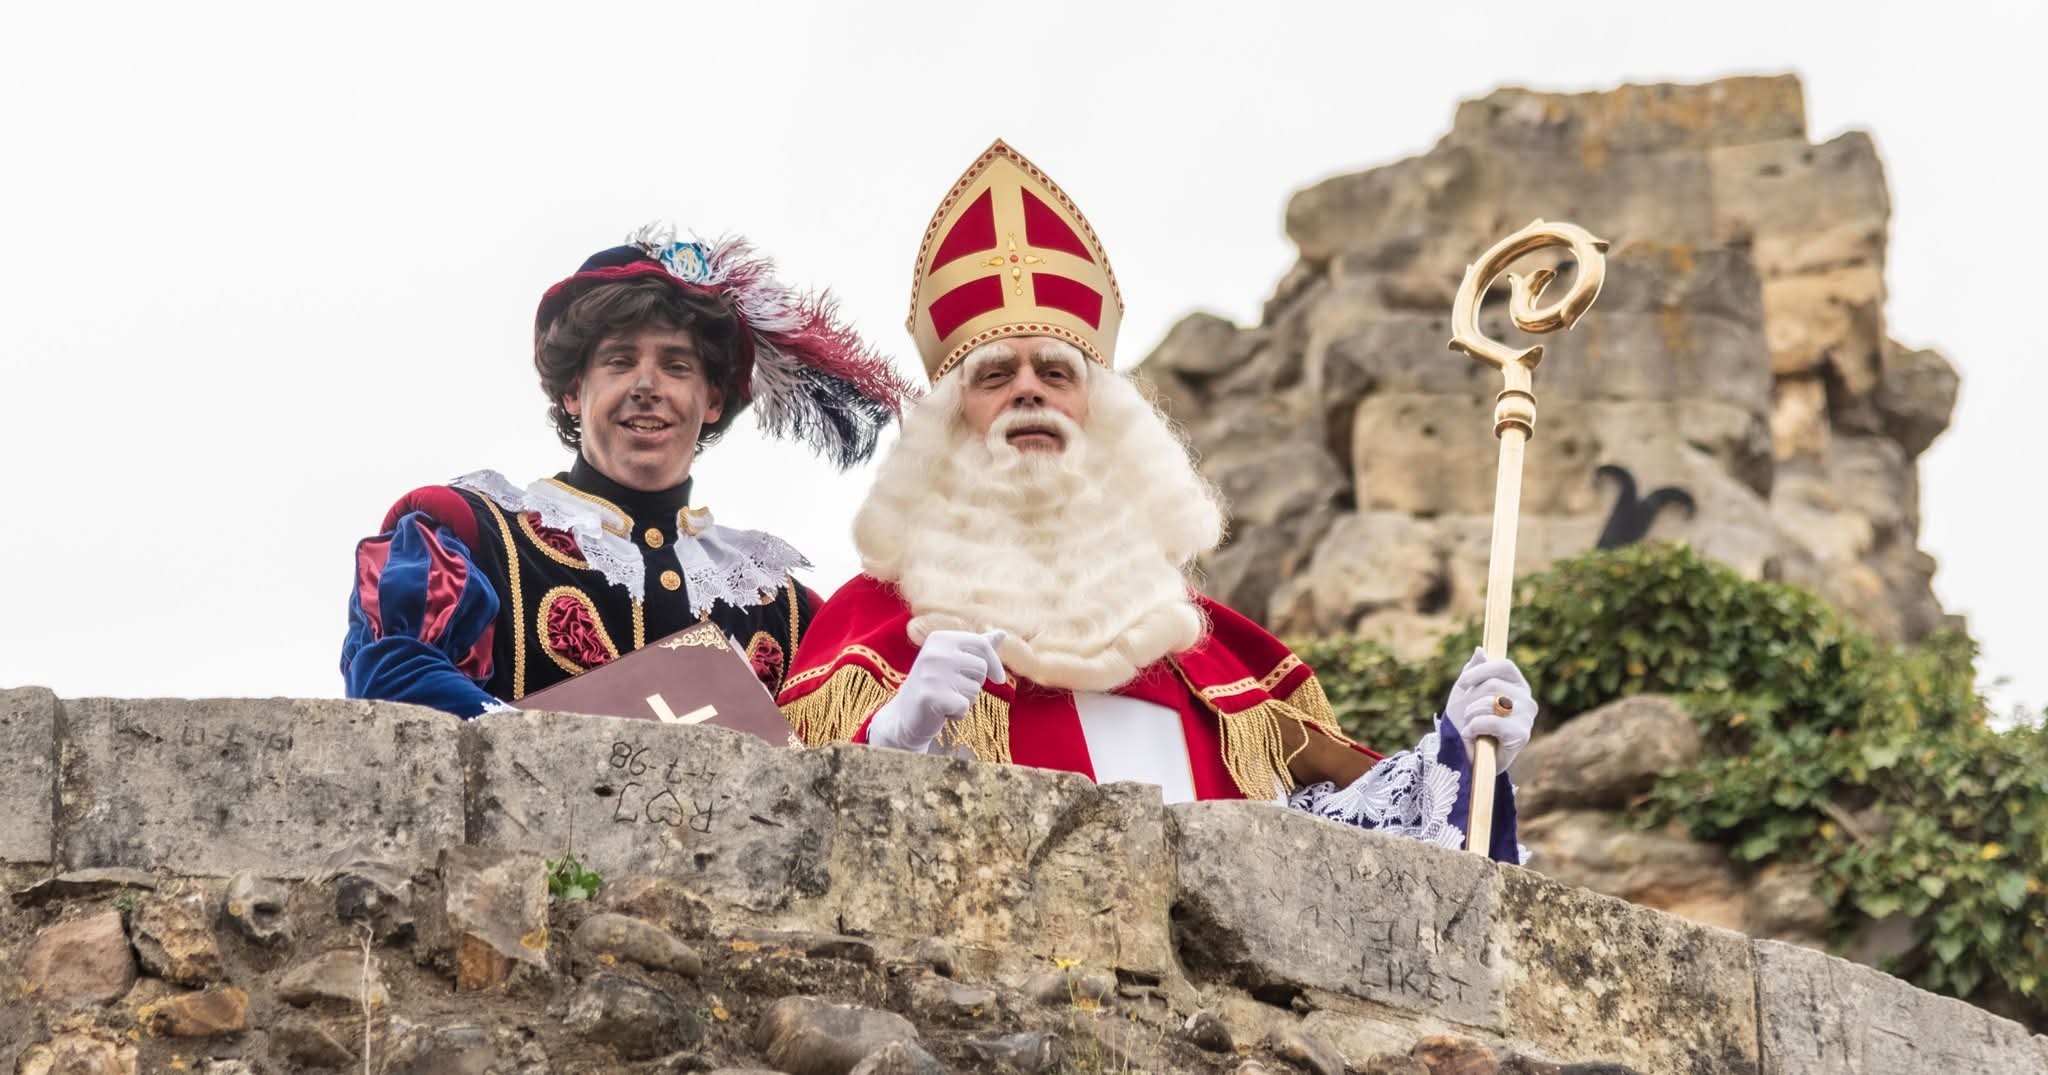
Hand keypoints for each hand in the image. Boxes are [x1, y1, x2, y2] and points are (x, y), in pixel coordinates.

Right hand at [867, 630, 1007, 751]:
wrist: (904, 716)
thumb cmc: (935, 686)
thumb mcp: (954, 661)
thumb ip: (977, 648)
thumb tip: (1002, 633)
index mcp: (940, 638)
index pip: (981, 644)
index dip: (995, 663)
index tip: (999, 679)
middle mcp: (934, 652)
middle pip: (981, 668)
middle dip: (974, 684)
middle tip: (952, 689)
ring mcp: (931, 674)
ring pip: (974, 689)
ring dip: (965, 700)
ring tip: (945, 699)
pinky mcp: (930, 696)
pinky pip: (965, 706)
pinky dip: (958, 714)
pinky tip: (941, 712)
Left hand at [1442, 647, 1535, 772]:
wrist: (1465, 755)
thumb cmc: (1466, 722)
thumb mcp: (1465, 694)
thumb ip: (1473, 671)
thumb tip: (1480, 650)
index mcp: (1516, 685)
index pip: (1504, 666)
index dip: (1481, 671)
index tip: (1463, 683)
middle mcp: (1526, 699)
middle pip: (1493, 684)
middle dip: (1471, 699)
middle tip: (1467, 715)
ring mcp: (1527, 717)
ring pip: (1490, 701)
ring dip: (1471, 714)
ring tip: (1470, 727)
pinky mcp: (1522, 735)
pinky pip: (1491, 721)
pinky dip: (1475, 727)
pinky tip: (1473, 736)